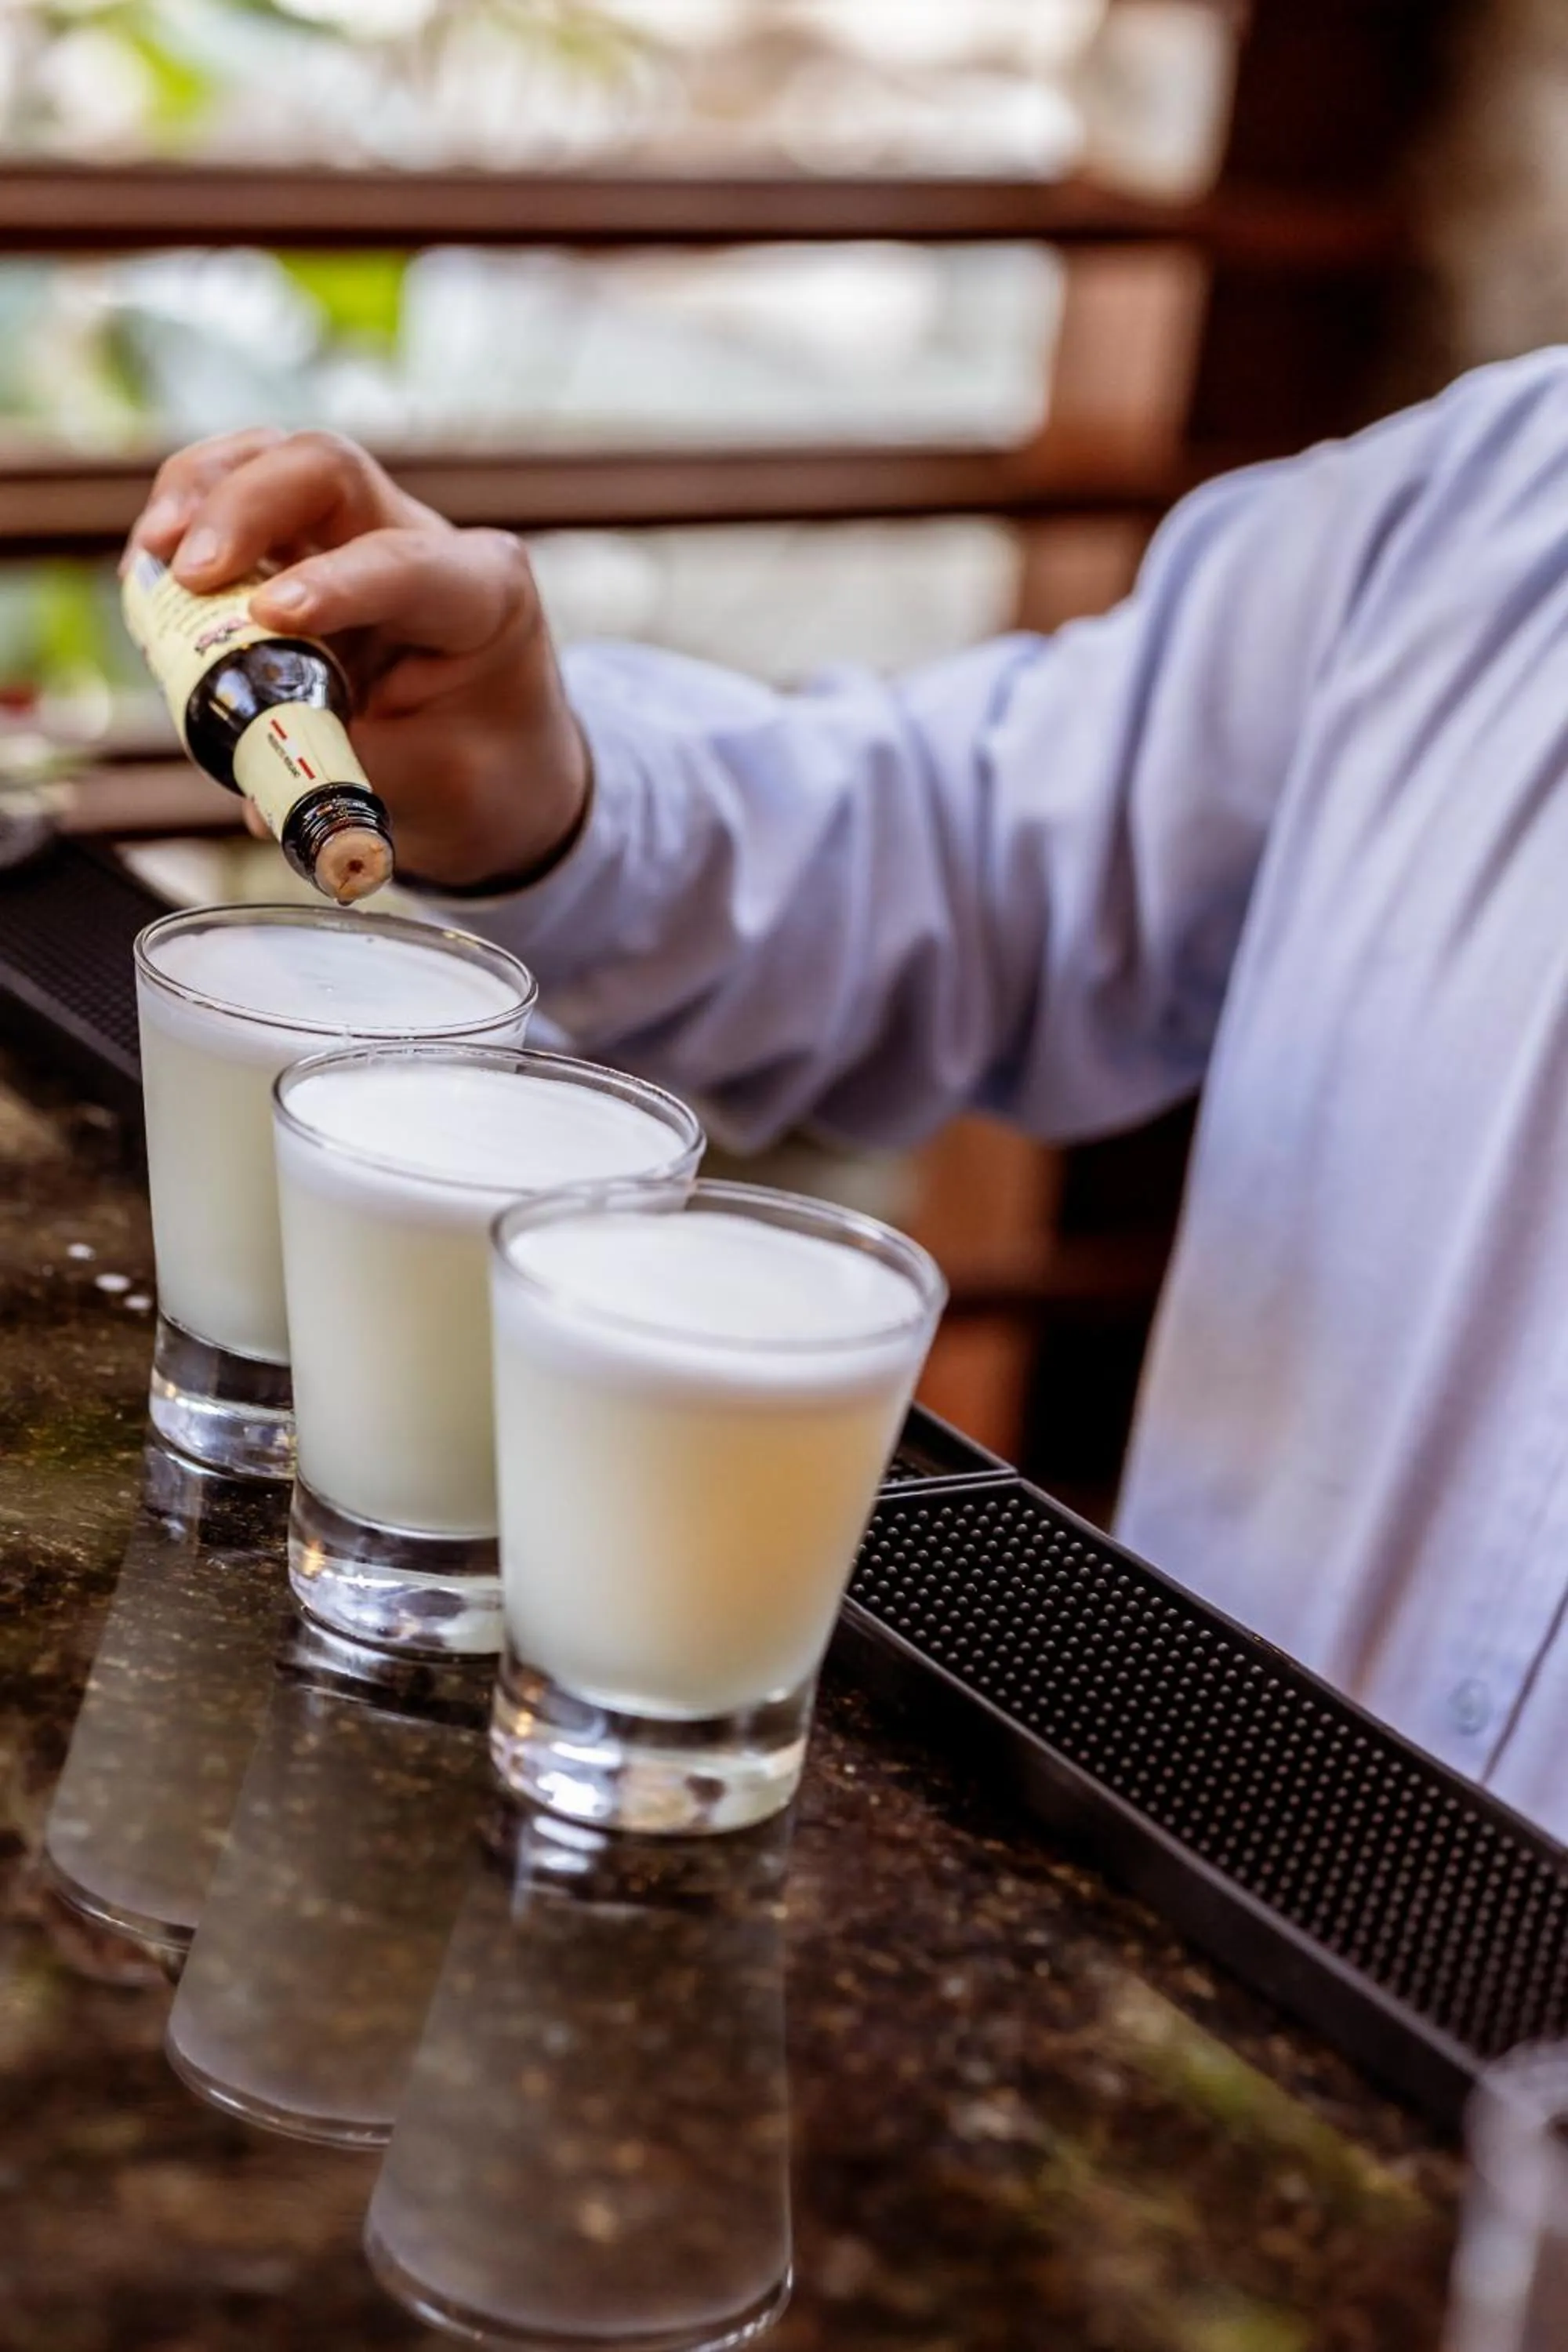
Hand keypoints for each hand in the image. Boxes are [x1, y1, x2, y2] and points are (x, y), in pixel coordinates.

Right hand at [127, 428, 589, 890]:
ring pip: (272, 461)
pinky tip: (153, 571)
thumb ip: (343, 769)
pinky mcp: (311, 548)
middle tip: (183, 573)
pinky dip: (191, 521)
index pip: (405, 563)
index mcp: (485, 596)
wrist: (506, 771)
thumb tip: (248, 777)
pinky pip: (241, 498)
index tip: (267, 616)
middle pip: (324, 470)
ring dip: (200, 496)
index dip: (334, 582)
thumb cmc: (485, 777)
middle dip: (242, 507)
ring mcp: (363, 533)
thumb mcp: (434, 790)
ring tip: (151, 560)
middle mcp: (425, 539)